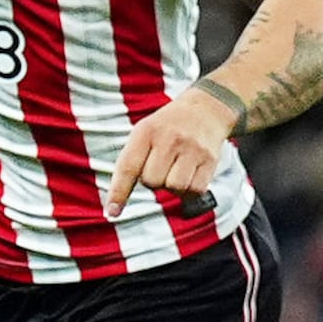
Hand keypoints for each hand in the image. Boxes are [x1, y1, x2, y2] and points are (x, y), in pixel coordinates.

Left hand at [105, 87, 237, 212]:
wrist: (205, 109)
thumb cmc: (166, 128)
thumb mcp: (144, 132)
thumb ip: (130, 161)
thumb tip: (116, 202)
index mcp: (146, 131)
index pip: (127, 167)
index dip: (118, 192)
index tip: (112, 212)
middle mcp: (169, 138)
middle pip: (151, 182)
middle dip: (153, 181)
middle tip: (161, 165)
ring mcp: (191, 149)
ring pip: (174, 188)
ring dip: (172, 187)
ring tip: (175, 169)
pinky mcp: (210, 160)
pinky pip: (195, 191)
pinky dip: (189, 190)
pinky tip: (189, 175)